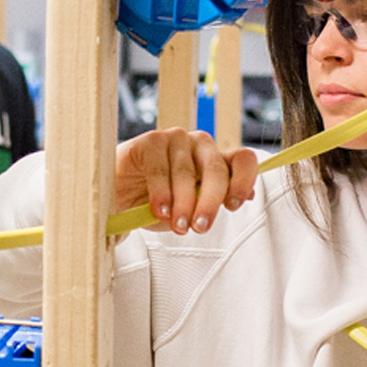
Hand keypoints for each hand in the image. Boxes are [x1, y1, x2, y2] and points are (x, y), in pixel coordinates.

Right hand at [113, 128, 258, 233]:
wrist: (117, 197)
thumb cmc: (158, 202)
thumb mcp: (190, 210)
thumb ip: (214, 202)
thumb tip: (248, 198)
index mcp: (216, 161)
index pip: (243, 160)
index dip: (244, 180)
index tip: (234, 206)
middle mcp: (200, 146)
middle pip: (216, 169)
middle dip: (210, 202)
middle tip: (200, 227)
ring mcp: (176, 139)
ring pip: (187, 172)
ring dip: (183, 203)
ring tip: (177, 226)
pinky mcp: (150, 141)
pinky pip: (160, 168)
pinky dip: (161, 194)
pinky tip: (160, 211)